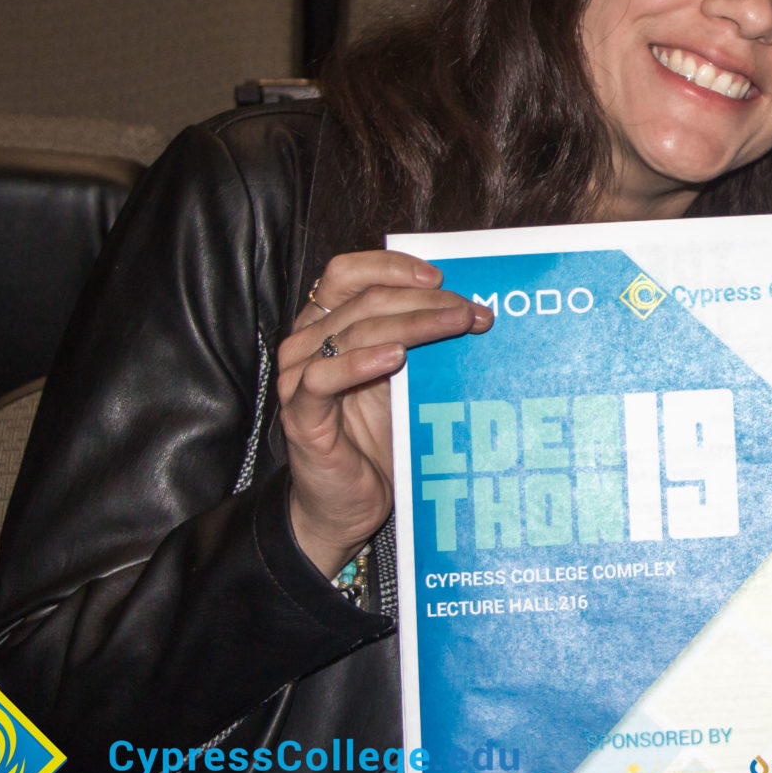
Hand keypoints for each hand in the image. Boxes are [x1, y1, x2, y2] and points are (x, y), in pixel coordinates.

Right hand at [278, 251, 492, 576]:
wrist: (346, 504)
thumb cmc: (374, 439)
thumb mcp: (401, 381)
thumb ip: (416, 343)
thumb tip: (469, 308)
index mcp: (326, 325)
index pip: (347, 273)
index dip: (392, 267)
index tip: (440, 277)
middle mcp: (306, 344)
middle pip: (363, 301)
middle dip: (425, 302)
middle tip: (472, 311)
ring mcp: (299, 378)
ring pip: (354, 332)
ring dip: (413, 325)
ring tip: (456, 324)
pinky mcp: (301, 415)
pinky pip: (324, 379)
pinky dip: (360, 363)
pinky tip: (395, 356)